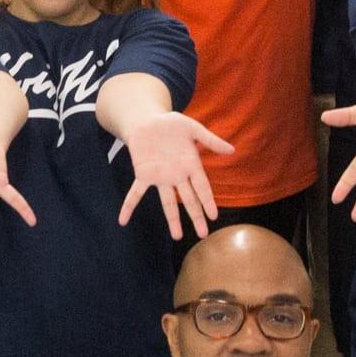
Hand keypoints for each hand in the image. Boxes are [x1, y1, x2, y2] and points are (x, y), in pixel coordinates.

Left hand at [116, 111, 235, 238]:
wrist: (146, 120)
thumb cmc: (170, 124)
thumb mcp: (193, 128)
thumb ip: (211, 140)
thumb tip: (232, 150)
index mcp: (190, 165)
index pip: (202, 187)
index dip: (208, 201)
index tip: (214, 216)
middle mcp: (177, 175)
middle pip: (189, 200)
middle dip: (196, 216)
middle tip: (203, 233)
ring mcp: (160, 177)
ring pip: (168, 202)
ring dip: (172, 219)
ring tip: (177, 236)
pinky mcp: (143, 175)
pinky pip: (135, 193)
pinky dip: (129, 206)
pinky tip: (122, 220)